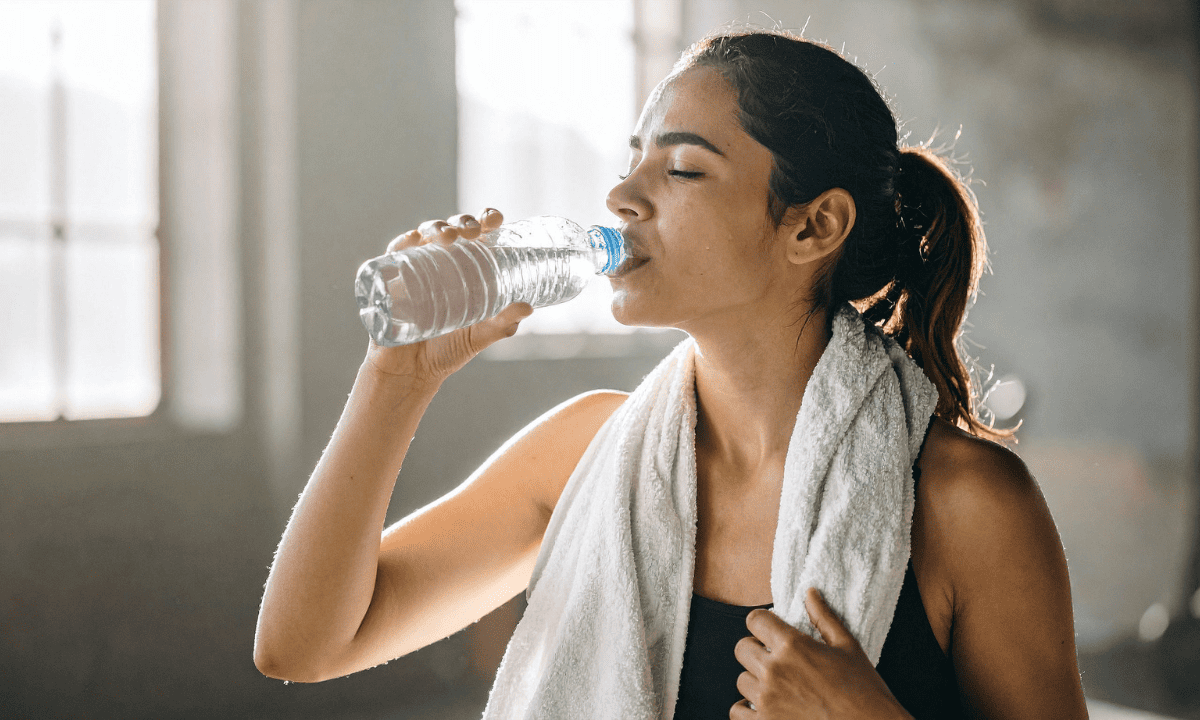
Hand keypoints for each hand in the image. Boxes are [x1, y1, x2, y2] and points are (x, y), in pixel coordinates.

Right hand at [364, 208, 533, 384]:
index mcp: (463, 269)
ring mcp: (412, 270)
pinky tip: (412, 240)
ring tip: (449, 236)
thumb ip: (503, 324)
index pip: (475, 235)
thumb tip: (528, 307)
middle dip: (462, 221)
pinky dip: (401, 244)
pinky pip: (392, 255)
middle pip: (450, 229)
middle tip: (474, 231)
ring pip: (422, 236)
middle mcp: (438, 264)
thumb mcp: (480, 336)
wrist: (413, 374)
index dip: (484, 220)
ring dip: (436, 228)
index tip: (495, 219)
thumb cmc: (447, 350)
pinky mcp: (389, 282)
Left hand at [732, 588, 911, 719]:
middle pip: (742, 648)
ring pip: (741, 680)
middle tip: (775, 659)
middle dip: (756, 650)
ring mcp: (767, 699)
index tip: (769, 630)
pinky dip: (746, 710)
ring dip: (755, 681)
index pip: (754, 620)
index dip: (762, 622)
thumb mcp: (847, 647)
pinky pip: (738, 712)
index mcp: (792, 646)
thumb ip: (824, 617)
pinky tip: (763, 707)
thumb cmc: (863, 689)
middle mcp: (774, 670)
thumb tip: (810, 593)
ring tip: (776, 686)